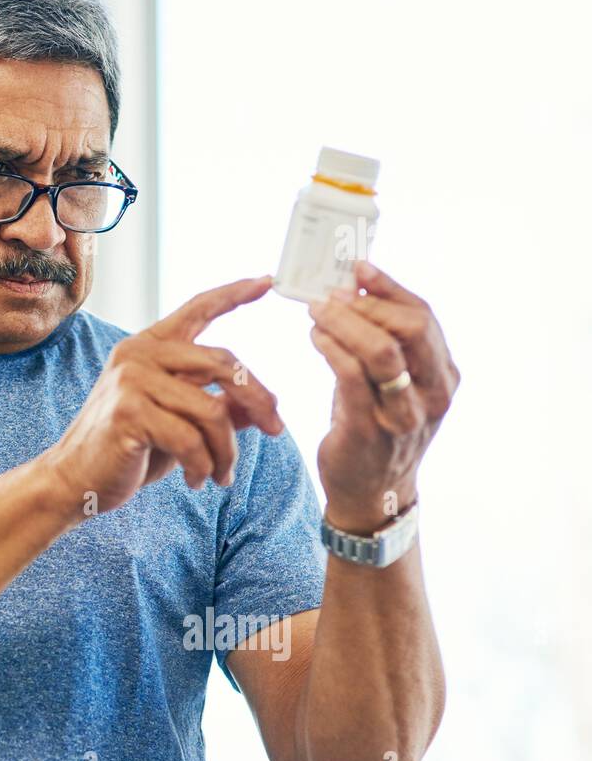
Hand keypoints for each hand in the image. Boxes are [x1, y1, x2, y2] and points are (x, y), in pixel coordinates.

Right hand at [42, 275, 284, 515]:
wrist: (75, 479)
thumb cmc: (128, 449)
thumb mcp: (178, 423)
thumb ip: (216, 406)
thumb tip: (264, 406)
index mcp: (150, 347)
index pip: (198, 309)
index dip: (234, 294)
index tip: (267, 280)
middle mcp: (139, 354)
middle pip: (223, 362)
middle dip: (258, 399)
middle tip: (277, 430)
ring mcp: (131, 380)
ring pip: (212, 410)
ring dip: (227, 451)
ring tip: (222, 475)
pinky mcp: (129, 412)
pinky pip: (190, 439)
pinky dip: (204, 467)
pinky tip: (198, 481)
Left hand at [307, 260, 459, 532]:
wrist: (371, 492)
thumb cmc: (377, 427)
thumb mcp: (392, 384)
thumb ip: (382, 343)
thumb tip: (353, 289)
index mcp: (444, 376)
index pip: (423, 316)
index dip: (390, 287)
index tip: (358, 267)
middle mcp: (433, 394)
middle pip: (411, 327)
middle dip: (367, 303)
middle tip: (333, 294)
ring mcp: (404, 414)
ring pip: (382, 351)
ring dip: (345, 322)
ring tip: (318, 312)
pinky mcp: (370, 431)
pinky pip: (352, 378)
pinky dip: (332, 349)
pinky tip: (316, 338)